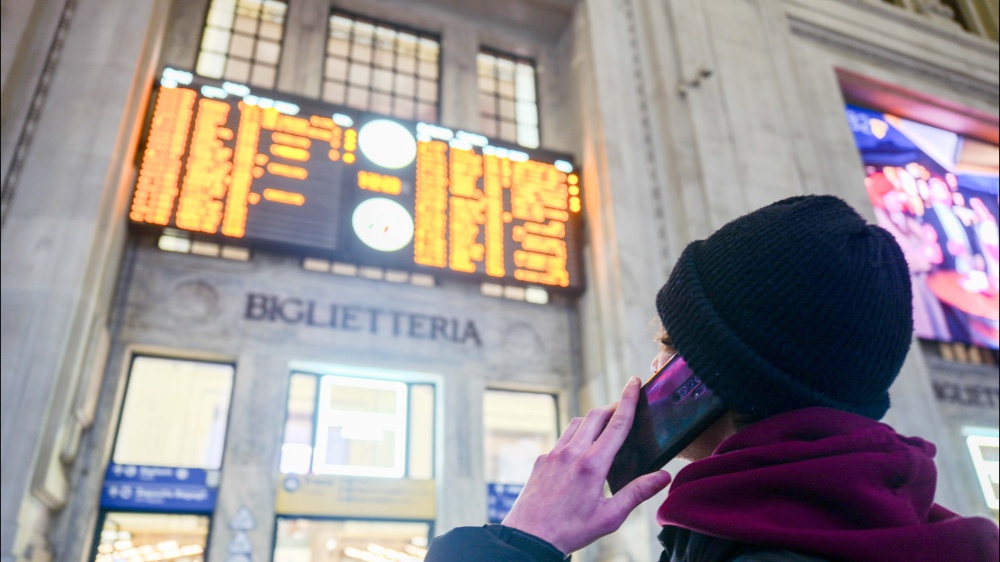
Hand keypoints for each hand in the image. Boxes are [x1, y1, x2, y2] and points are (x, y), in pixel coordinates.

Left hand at [501, 377, 672, 553]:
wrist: (529, 536)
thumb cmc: (571, 530)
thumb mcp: (610, 516)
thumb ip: (637, 493)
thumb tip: (663, 476)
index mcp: (592, 464)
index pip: (616, 423)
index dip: (628, 400)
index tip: (634, 382)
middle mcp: (572, 452)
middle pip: (596, 416)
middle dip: (612, 406)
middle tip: (625, 406)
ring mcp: (554, 454)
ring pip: (576, 424)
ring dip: (593, 420)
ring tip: (605, 428)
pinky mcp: (541, 459)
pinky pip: (562, 438)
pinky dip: (576, 436)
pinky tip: (581, 450)